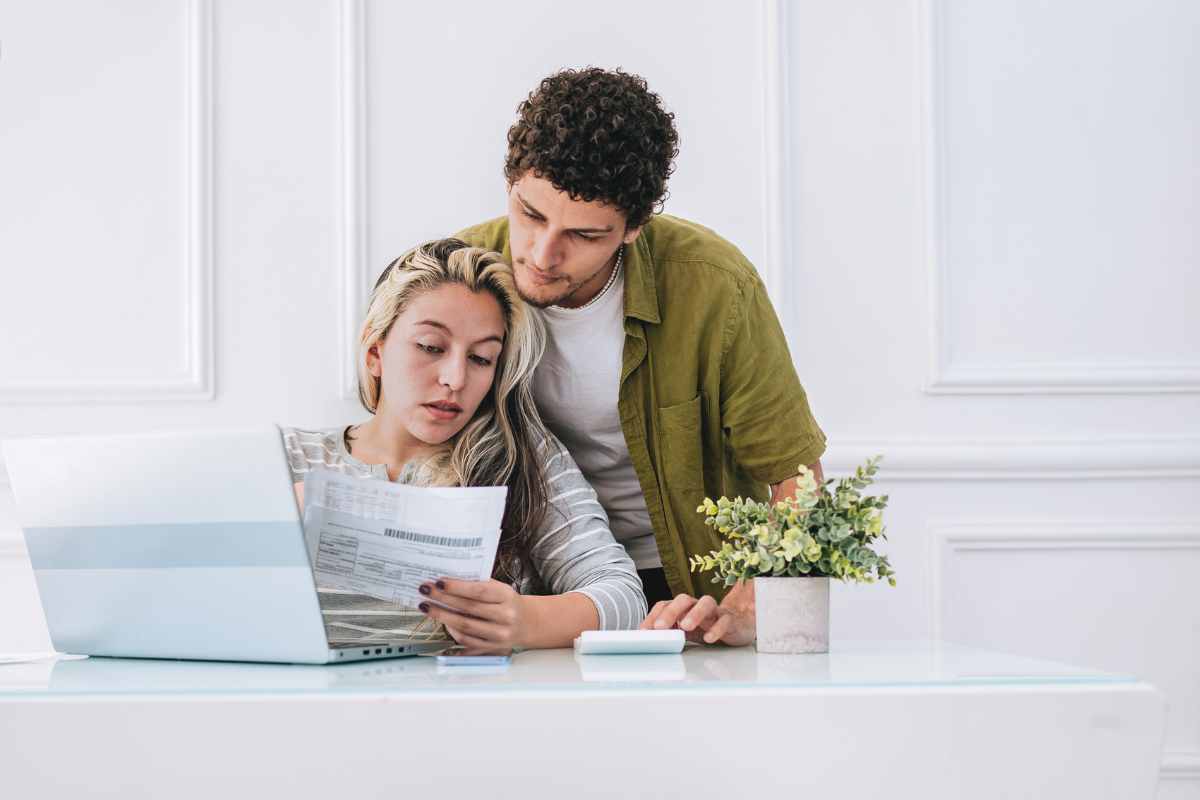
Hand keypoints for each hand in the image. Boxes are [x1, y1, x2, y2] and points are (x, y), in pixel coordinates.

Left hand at [417, 578, 526, 654]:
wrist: (527, 623)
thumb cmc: (507, 602)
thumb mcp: (499, 588)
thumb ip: (478, 584)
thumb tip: (447, 581)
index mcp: (507, 596)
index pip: (479, 591)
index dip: (457, 587)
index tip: (439, 582)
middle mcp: (505, 617)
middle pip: (468, 609)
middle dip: (443, 600)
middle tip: (425, 592)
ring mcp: (499, 635)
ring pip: (464, 627)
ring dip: (442, 616)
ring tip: (428, 607)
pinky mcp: (492, 648)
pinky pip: (466, 641)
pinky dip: (452, 631)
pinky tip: (443, 622)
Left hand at [639, 582, 755, 645]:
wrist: (738, 625)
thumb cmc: (707, 627)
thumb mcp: (684, 632)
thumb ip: (669, 634)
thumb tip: (648, 642)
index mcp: (683, 608)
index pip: (665, 605)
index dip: (653, 616)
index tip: (645, 631)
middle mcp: (697, 605)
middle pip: (683, 600)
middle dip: (670, 612)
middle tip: (660, 627)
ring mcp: (715, 611)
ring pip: (706, 603)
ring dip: (694, 614)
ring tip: (686, 626)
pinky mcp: (730, 620)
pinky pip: (724, 620)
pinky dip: (716, 628)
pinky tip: (709, 638)